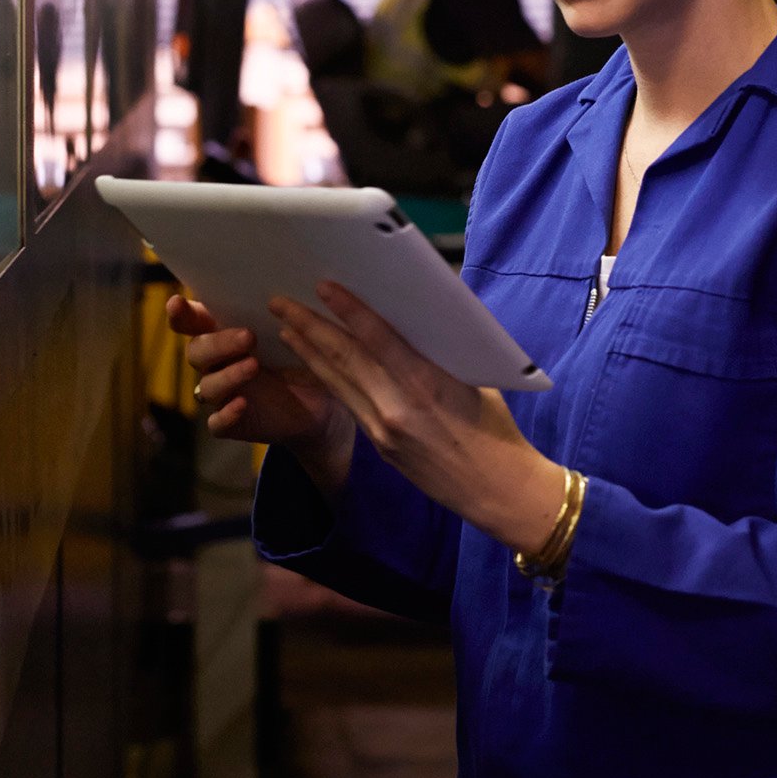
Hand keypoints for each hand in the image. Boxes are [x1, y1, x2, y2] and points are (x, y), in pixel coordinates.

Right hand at [167, 294, 349, 455]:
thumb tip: (278, 291)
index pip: (189, 322)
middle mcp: (216, 365)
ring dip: (227, 376)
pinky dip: (226, 414)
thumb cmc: (304, 358)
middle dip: (218, 343)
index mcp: (222, 335)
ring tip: (254, 366)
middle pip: (196, 353)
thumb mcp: (296, 331)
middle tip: (248, 336)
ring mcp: (223, 396)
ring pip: (206, 388)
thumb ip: (279, 312)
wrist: (324, 403)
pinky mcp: (232, 424)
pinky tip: (242, 404)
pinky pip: (217, 424)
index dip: (179, 314)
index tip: (177, 303)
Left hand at [272, 283, 567, 554]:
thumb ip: (437, 352)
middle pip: (345, 359)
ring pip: (337, 382)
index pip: (378, 339)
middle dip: (308, 327)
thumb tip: (413, 314)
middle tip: (280, 301)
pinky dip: (326, 379)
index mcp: (427, 385)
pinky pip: (347, 403)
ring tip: (284, 327)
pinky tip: (311, 363)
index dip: (348, 310)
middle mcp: (396, 408)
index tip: (322, 286)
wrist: (497, 491)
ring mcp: (383, 430)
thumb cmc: (496, 428)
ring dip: (307, 352)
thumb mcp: (473, 380)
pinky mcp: (379, 446)